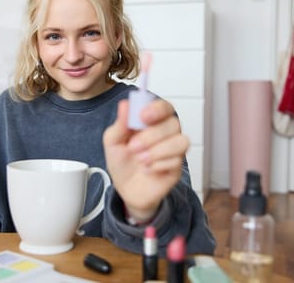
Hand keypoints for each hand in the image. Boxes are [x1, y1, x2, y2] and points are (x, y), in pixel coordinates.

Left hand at [103, 99, 189, 222]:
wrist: (125, 189)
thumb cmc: (122, 163)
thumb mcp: (113, 141)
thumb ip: (120, 124)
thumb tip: (125, 105)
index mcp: (152, 122)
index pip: (164, 107)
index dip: (157, 109)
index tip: (143, 116)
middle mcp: (166, 133)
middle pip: (173, 123)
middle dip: (151, 136)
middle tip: (133, 147)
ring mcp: (173, 150)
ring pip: (180, 141)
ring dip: (158, 151)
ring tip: (141, 160)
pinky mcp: (177, 167)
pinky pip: (176, 161)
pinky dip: (158, 166)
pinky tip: (147, 169)